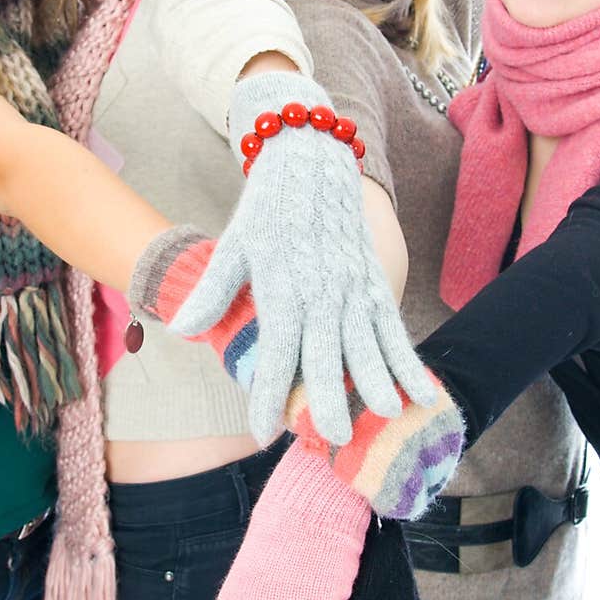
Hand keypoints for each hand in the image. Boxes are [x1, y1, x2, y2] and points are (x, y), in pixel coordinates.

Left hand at [128, 225, 465, 519]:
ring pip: (369, 344)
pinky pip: (393, 329)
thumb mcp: (232, 244)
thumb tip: (179, 329)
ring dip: (377, 382)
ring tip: (385, 417)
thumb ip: (212, 291)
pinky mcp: (375, 282)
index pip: (275, 352)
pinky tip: (419, 394)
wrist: (312, 160)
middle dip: (330, 399)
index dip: (268, 395)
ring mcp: (354, 287)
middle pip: (328, 355)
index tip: (263, 432)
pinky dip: (407, 362)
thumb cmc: (267, 207)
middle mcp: (323, 291)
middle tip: (333, 439)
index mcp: (283, 286)